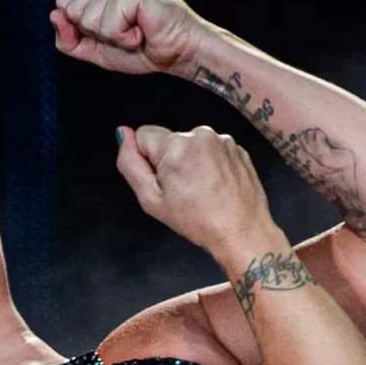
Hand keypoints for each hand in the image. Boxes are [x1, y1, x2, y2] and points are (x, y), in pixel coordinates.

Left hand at [52, 0, 209, 75]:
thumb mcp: (96, 49)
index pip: (64, 4)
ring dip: (113, 37)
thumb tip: (54, 15)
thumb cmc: (144, 49)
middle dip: (97, 33)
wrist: (181, 54)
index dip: (83, 28)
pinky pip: (107, 24)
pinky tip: (143, 29)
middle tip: (128, 31)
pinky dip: (124, 37)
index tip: (115, 31)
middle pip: (72, 10)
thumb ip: (69, 38)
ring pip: (88, 19)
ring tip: (137, 30)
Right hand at [116, 124, 279, 258]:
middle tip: (182, 191)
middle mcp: (199, 134)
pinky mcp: (237, 148)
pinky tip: (215, 186)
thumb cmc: (198, 220)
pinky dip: (210, 165)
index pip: (143, 136)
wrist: (242, 231)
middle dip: (170, 161)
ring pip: (191, 145)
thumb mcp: (151, 199)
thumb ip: (130, 163)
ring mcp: (222, 140)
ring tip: (202, 190)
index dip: (147, 162)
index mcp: (175, 145)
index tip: (163, 182)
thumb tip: (123, 133)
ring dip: (191, 162)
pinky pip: (212, 150)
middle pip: (169, 141)